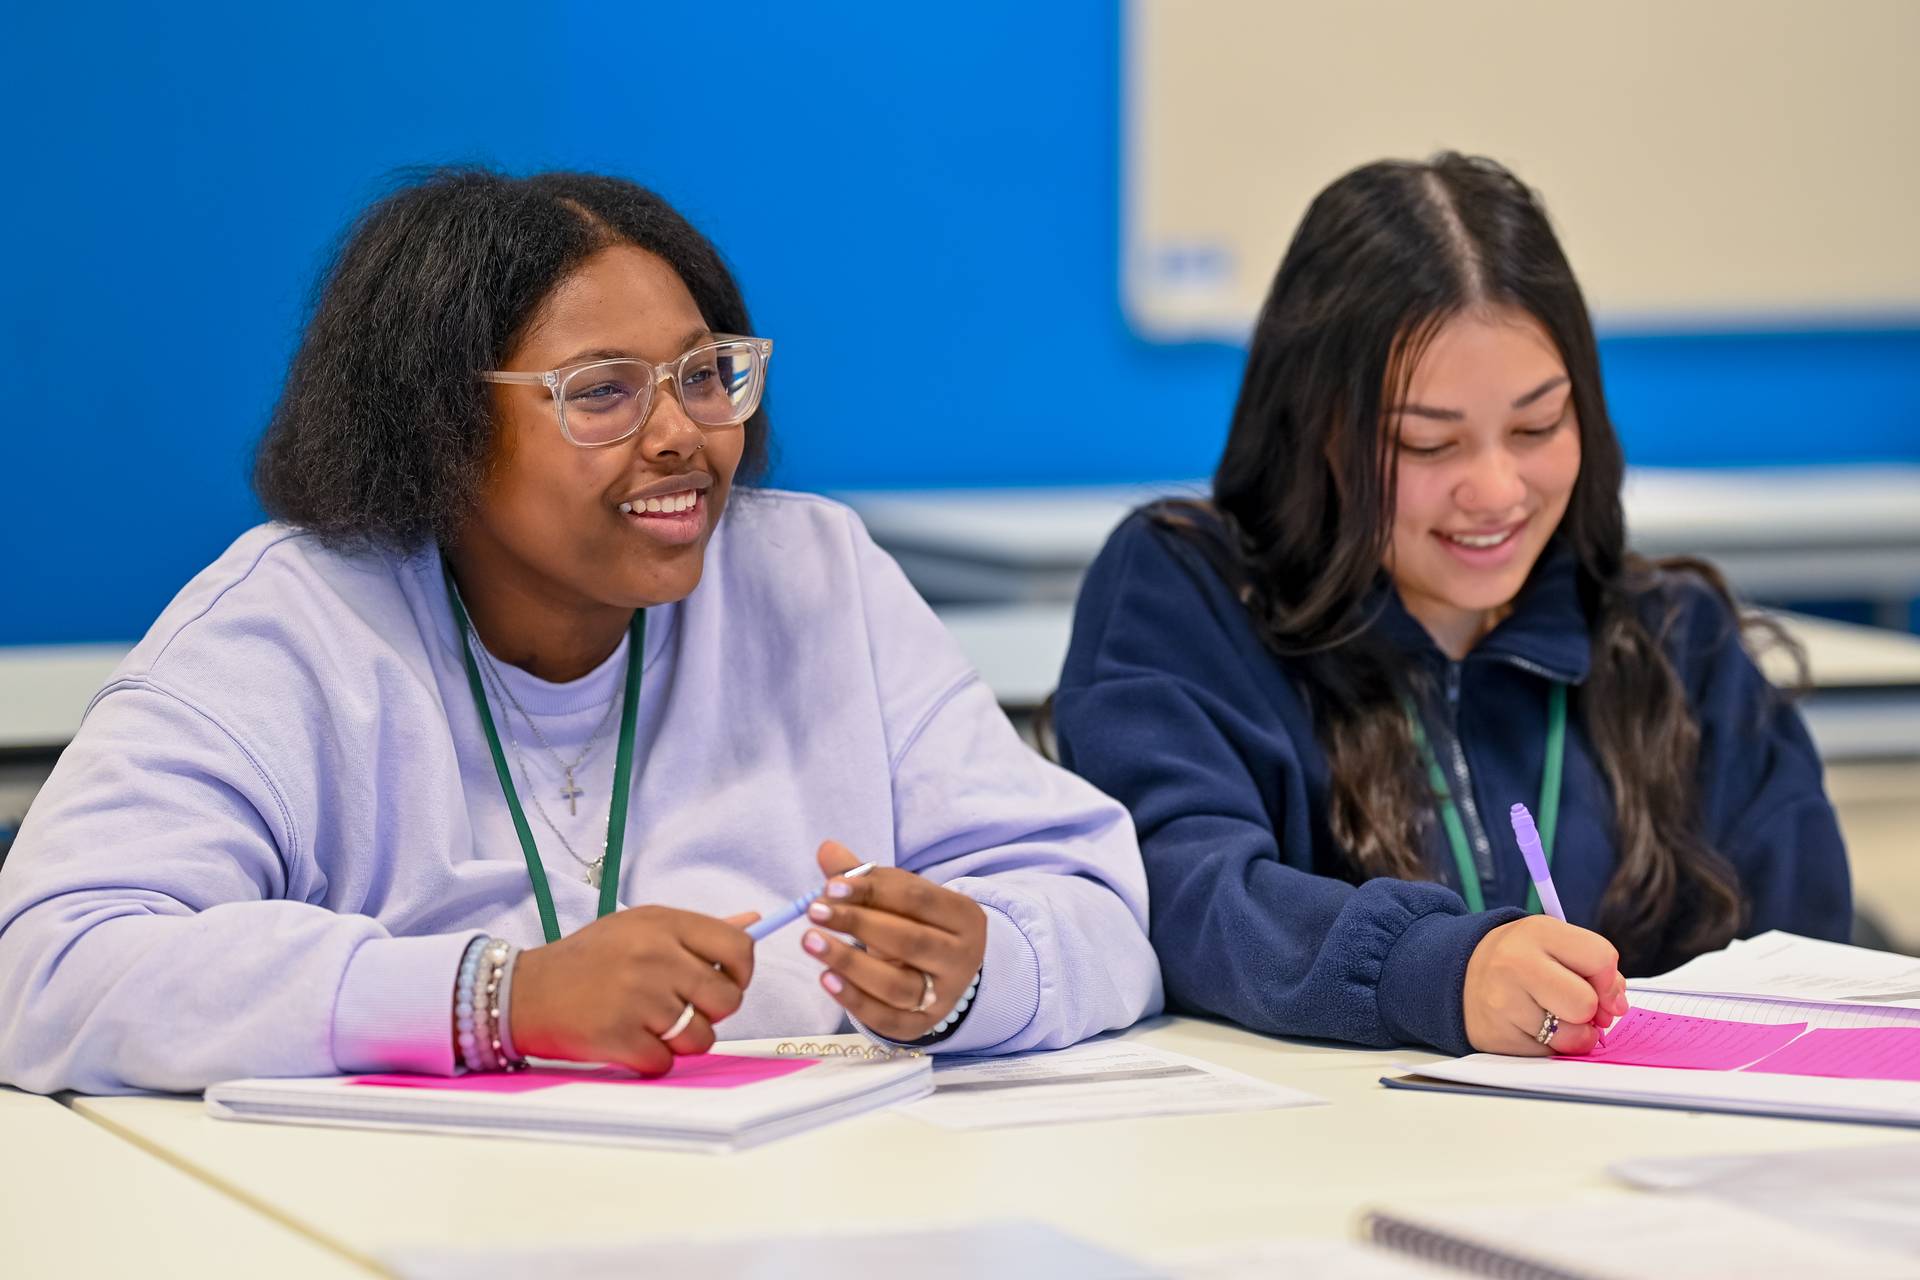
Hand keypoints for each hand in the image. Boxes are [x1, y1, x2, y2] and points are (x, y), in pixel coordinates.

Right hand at [510, 906, 757, 1074]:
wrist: (523, 991)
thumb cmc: (590, 960)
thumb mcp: (639, 928)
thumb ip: (698, 931)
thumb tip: (755, 921)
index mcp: (663, 923)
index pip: (739, 948)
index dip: (741, 973)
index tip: (724, 983)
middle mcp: (654, 955)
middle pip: (727, 1000)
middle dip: (711, 1013)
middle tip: (680, 1009)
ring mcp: (637, 997)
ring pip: (701, 1038)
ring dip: (681, 1042)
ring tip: (650, 1026)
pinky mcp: (618, 1036)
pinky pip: (666, 1063)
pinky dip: (651, 1060)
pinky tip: (628, 1042)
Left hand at [800, 840, 987, 1041]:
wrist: (942, 973)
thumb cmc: (915, 925)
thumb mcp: (899, 898)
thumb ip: (864, 876)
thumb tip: (826, 849)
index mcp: (964, 916)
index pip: (918, 899)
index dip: (873, 891)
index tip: (830, 886)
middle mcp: (963, 958)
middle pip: (910, 941)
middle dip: (858, 924)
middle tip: (814, 911)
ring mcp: (945, 997)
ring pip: (898, 985)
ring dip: (850, 963)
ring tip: (811, 941)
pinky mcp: (922, 1027)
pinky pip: (886, 1019)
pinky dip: (854, 1000)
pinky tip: (825, 978)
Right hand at [1463, 916, 1630, 1055]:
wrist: (1456, 973)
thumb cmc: (1518, 959)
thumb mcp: (1552, 942)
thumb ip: (1594, 965)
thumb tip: (1616, 1006)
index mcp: (1537, 931)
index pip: (1601, 958)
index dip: (1609, 980)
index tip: (1601, 986)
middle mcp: (1514, 963)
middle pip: (1585, 1003)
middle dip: (1589, 1010)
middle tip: (1573, 1004)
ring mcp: (1501, 1002)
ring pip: (1570, 1037)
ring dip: (1571, 1033)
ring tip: (1551, 1017)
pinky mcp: (1496, 1037)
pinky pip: (1548, 1055)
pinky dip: (1547, 1046)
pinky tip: (1529, 1027)